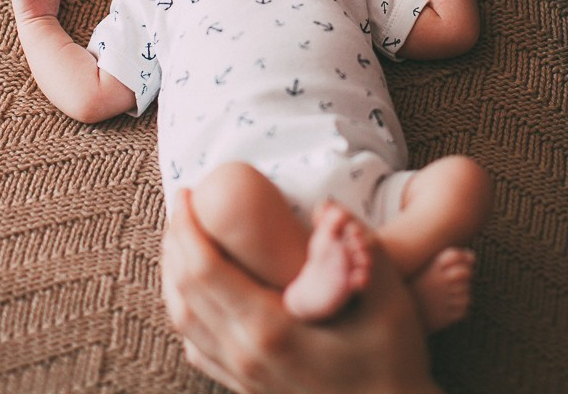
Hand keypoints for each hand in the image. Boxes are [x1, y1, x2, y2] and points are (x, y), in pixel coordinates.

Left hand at [162, 190, 439, 393]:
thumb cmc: (393, 361)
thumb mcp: (388, 300)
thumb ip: (361, 248)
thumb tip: (329, 208)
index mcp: (269, 330)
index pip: (205, 271)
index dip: (189, 228)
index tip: (188, 192)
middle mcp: (245, 355)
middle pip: (186, 293)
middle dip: (176, 244)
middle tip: (182, 206)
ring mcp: (243, 376)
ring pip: (185, 323)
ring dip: (174, 277)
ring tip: (181, 241)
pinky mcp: (248, 388)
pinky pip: (199, 349)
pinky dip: (187, 314)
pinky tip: (196, 297)